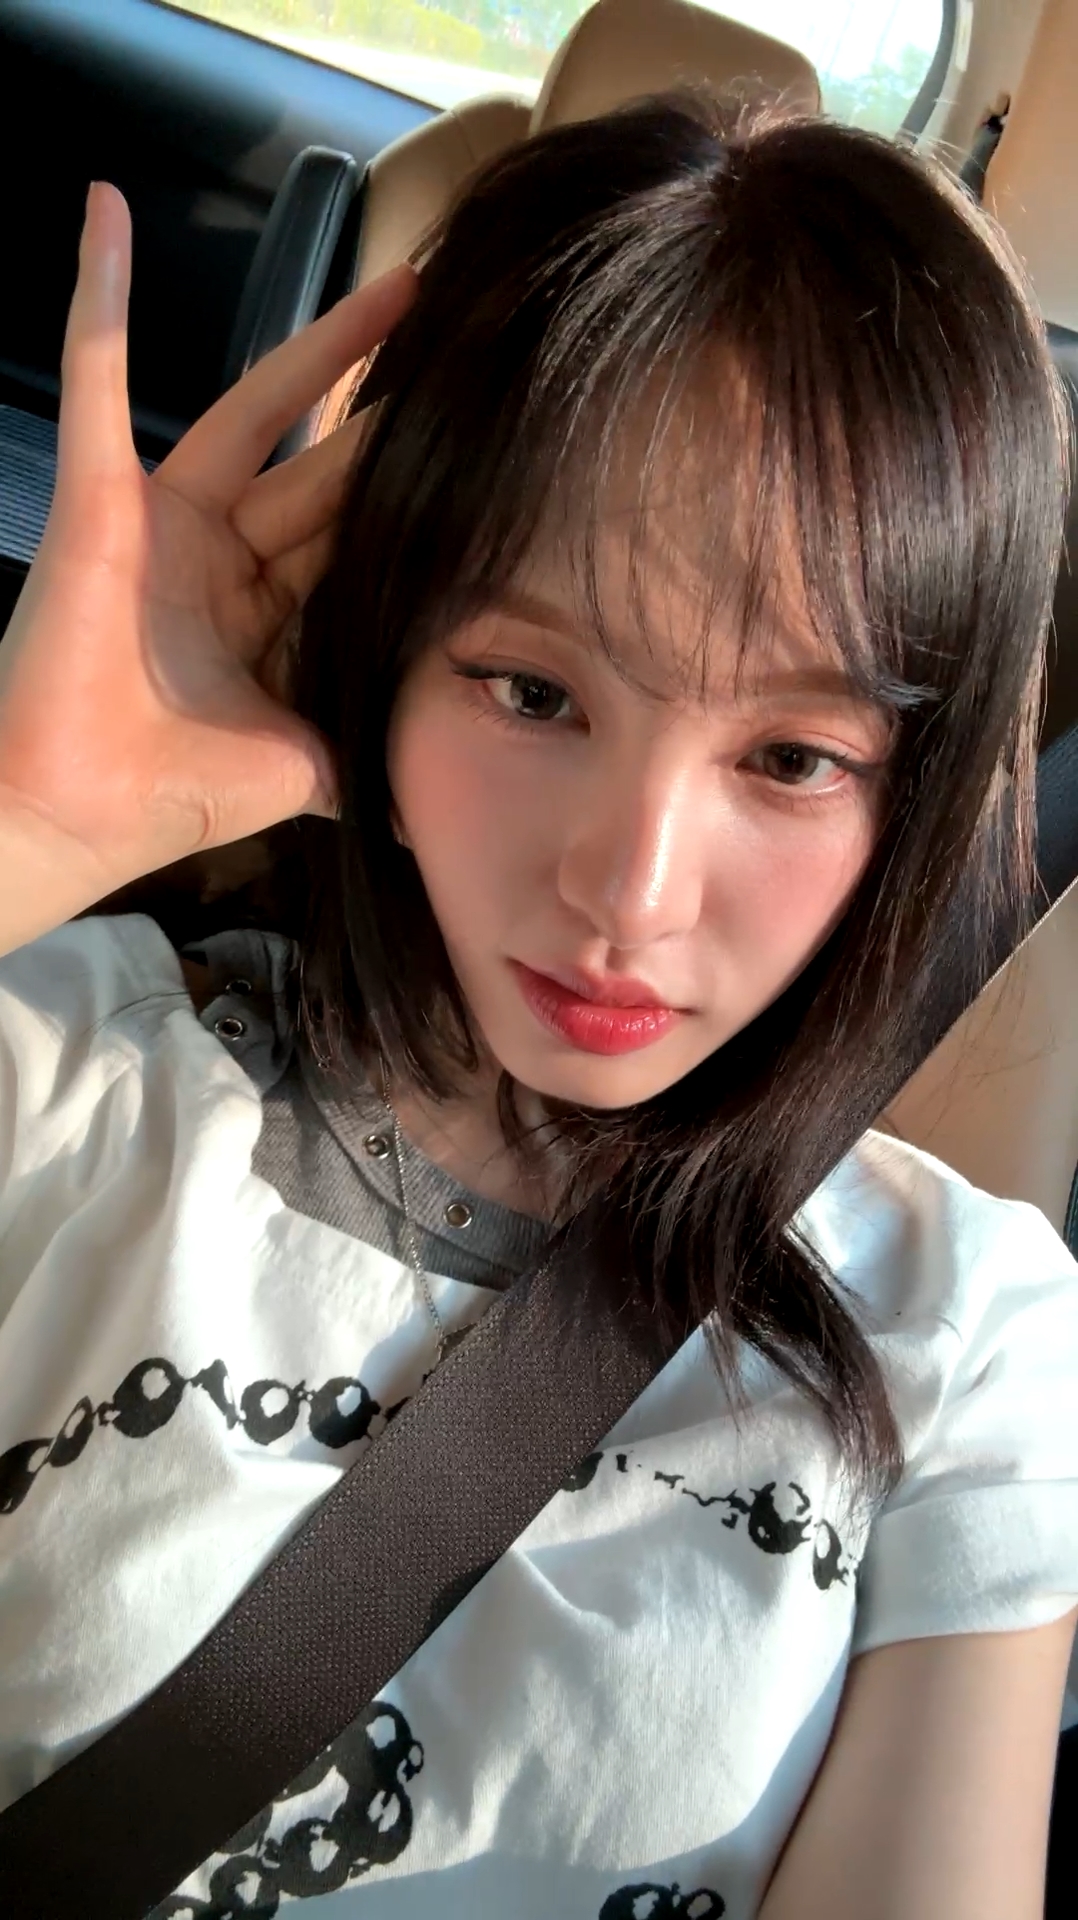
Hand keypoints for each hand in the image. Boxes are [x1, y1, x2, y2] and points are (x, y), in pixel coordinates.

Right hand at [0, 182, 413, 904]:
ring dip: (322, 345)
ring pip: (254, 409)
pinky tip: (107, 214)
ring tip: (404, 286)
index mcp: (267, 616)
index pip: (353, 537)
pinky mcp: (103, 499)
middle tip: (469, 344)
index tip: (484, 448)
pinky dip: (97, 300)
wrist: (75, 816)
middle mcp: (224, 559)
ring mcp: (164, 521)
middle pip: (325, 465)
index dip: (413, 492)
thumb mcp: (302, 767)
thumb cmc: (174, 798)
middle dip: (395, 410)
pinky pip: (95, 383)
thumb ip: (362, 751)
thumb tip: (431, 789)